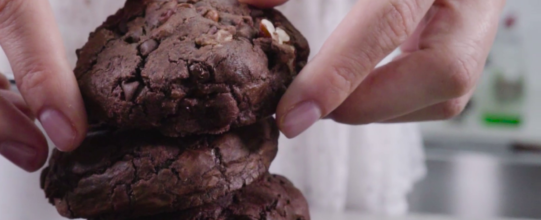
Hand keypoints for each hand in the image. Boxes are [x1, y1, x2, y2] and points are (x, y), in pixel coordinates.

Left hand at [241, 0, 504, 137]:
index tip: (293, 112)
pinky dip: (395, 98)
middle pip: (442, 72)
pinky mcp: (475, 36)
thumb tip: (251, 3)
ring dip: (379, 106)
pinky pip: (445, 86)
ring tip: (330, 99)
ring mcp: (483, 17)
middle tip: (308, 110)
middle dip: (367, 102)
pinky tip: (359, 89)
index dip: (338, 73)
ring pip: (449, 90)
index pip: (389, 21)